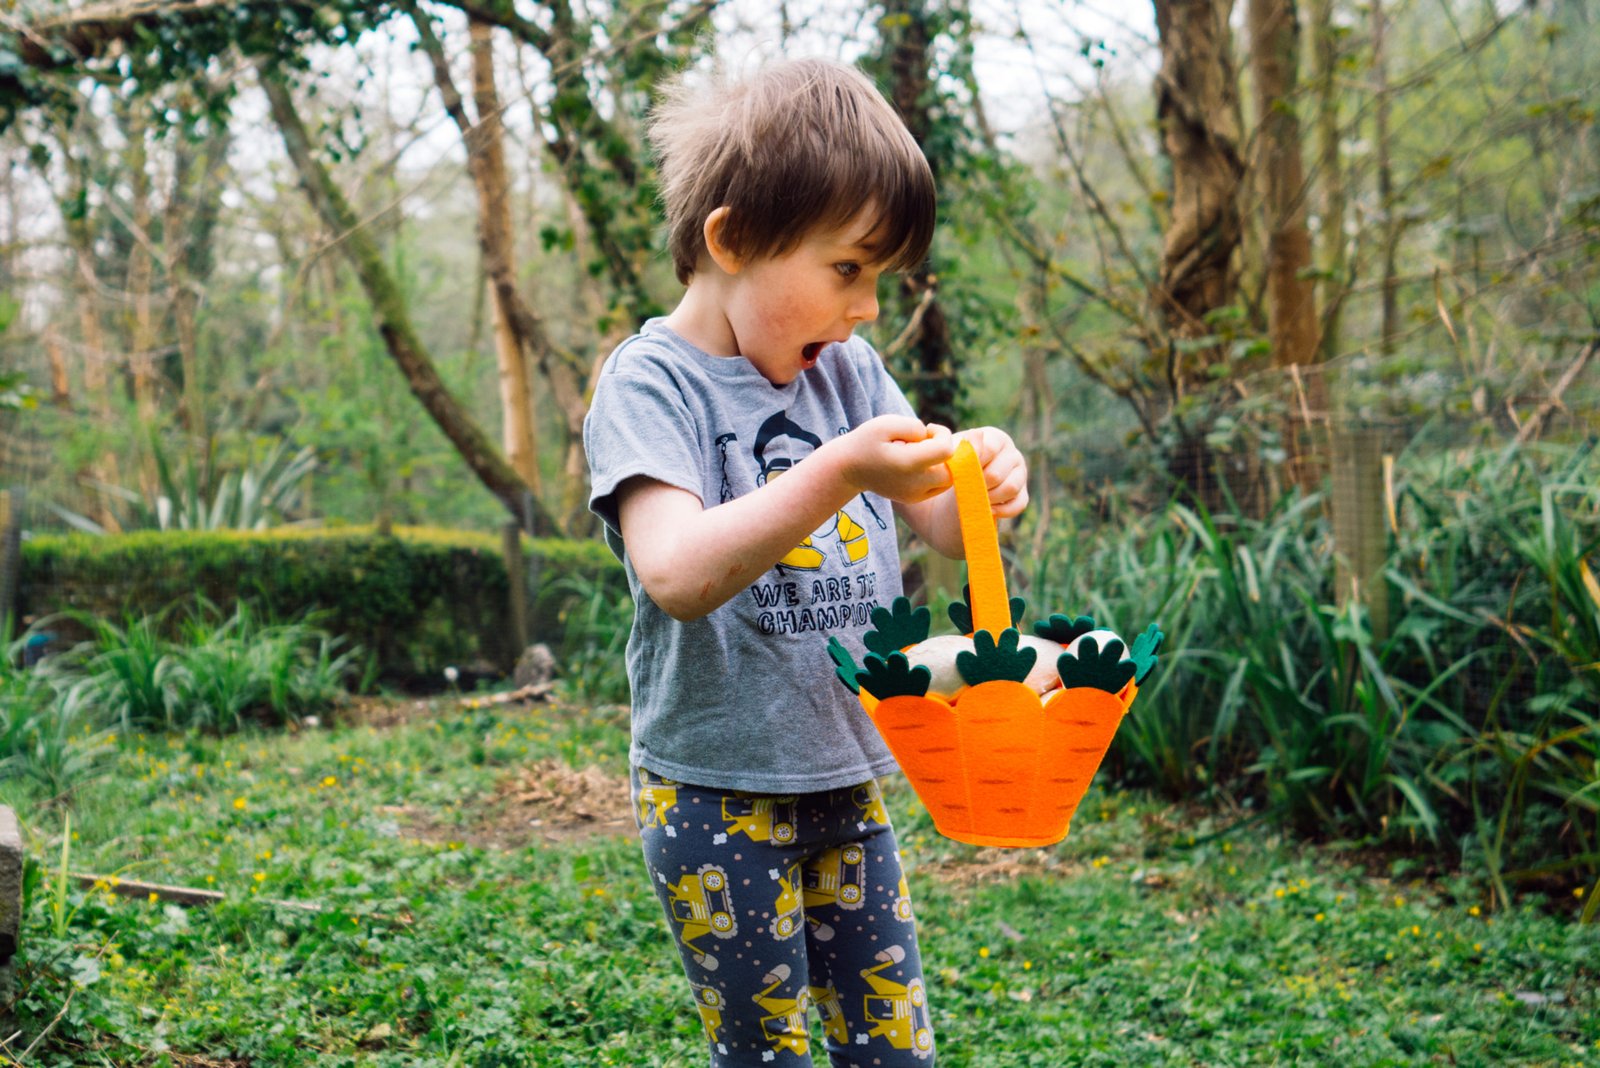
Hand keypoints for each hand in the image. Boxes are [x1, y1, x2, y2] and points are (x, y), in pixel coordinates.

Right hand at [834, 415, 955, 503]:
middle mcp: (914, 484)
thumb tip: (931, 438)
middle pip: (953, 469)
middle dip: (946, 450)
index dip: (942, 433)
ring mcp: (915, 494)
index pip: (946, 450)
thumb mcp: (886, 423)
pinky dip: (936, 473)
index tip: (927, 428)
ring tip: (923, 452)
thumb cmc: (866, 441)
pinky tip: (919, 463)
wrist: (848, 468)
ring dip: (943, 463)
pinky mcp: (914, 498)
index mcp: (908, 464)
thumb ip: (914, 426)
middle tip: (927, 441)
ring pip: (949, 480)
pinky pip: (939, 486)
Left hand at [955, 427, 1028, 518]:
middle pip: (997, 474)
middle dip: (977, 486)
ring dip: (989, 498)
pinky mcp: (1023, 494)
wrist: (955, 488)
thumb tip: (975, 434)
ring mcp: (1021, 474)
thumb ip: (962, 447)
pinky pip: (1018, 504)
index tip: (959, 474)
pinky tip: (986, 509)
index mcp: (997, 438)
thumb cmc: (953, 466)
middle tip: (963, 491)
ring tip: (974, 499)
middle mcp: (1012, 454)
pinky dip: (1001, 510)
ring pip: (1011, 488)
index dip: (973, 465)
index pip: (989, 449)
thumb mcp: (953, 456)